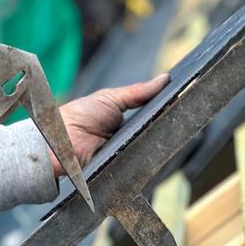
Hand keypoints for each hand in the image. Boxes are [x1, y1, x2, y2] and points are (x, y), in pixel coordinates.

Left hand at [52, 74, 169, 175]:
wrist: (61, 139)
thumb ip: (138, 91)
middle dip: (165, 123)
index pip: (154, 118)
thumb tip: (165, 78)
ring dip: (155, 138)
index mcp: (127, 123)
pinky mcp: (123, 167)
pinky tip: (148, 144)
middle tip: (179, 112)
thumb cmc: (80, 115)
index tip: (183, 99)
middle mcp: (130, 139)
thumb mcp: (112, 98)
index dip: (167, 110)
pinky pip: (139, 162)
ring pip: (150, 148)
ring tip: (165, 125)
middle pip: (155, 133)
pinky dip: (144, 154)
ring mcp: (127, 153)